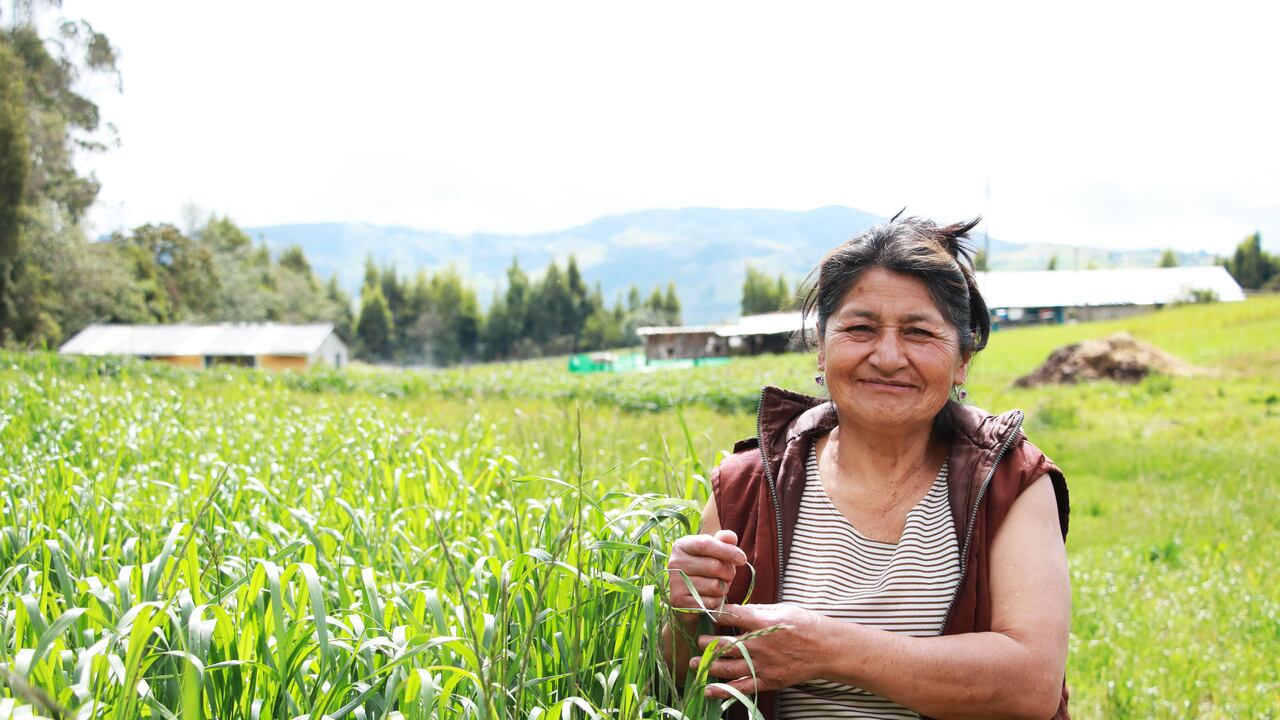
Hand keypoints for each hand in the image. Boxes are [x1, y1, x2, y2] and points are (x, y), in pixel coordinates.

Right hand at [667, 530, 746, 615]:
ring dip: (723, 588)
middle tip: (727, 575)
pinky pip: (711, 603)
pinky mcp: (680, 602)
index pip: (705, 544)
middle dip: (729, 573)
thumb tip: (731, 537)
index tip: (742, 559)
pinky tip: (710, 598)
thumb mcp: (712, 552)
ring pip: (715, 587)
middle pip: (714, 566)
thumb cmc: (704, 569)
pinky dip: (717, 602)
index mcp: (681, 545)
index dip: (727, 551)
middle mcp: (674, 562)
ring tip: (717, 586)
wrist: (688, 597)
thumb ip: (723, 542)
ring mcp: (675, 583)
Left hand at [692, 603, 829, 697]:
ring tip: (695, 663)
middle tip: (698, 641)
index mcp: (760, 621)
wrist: (826, 648)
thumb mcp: (782, 608)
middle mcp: (758, 644)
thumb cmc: (805, 624)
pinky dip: (723, 690)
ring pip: (727, 667)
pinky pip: (741, 687)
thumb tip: (737, 609)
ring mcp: (762, 664)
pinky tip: (708, 689)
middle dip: (706, 644)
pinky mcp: (767, 680)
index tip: (705, 614)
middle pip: (723, 644)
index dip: (714, 614)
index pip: (729, 616)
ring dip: (708, 665)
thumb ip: (757, 610)